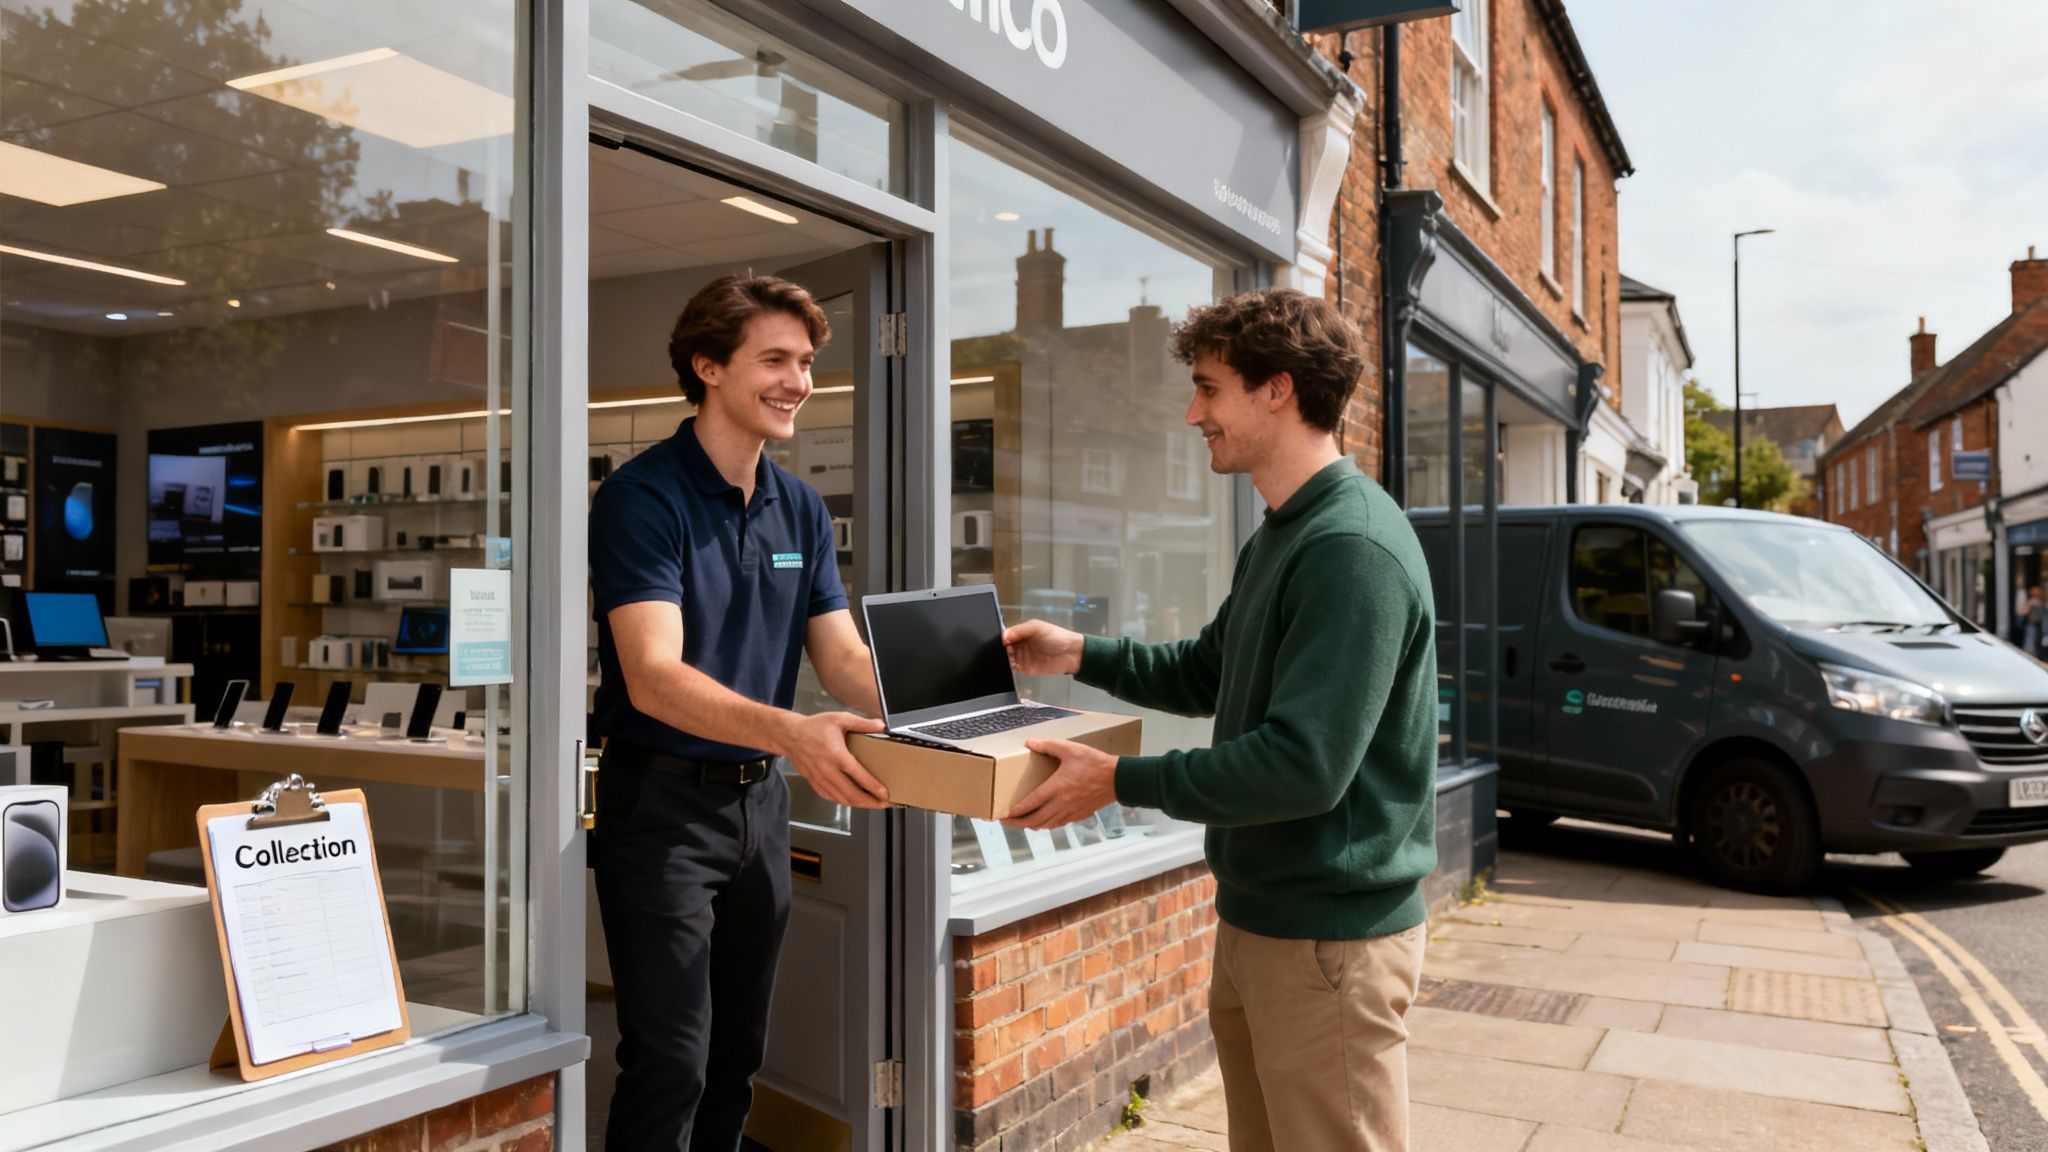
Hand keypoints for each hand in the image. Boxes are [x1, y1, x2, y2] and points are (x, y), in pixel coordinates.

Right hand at [781, 711, 891, 808]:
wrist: (789, 735)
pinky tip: (854, 800)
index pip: (859, 776)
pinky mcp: (815, 783)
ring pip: (843, 799)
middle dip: (871, 802)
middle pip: (852, 794)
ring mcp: (820, 779)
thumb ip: (862, 723)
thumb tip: (880, 725)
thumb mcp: (839, 719)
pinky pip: (832, 798)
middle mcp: (827, 770)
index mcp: (836, 755)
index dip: (874, 787)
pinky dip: (846, 801)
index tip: (886, 794)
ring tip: (874, 804)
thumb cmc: (813, 727)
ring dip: (860, 804)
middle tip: (886, 803)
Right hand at [1002, 619, 1084, 676]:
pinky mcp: (1025, 668)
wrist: (1070, 654)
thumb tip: (1004, 635)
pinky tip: (1007, 664)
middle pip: (1004, 647)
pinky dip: (1008, 667)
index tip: (998, 640)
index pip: (1006, 634)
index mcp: (1022, 632)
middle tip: (1000, 650)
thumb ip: (1020, 630)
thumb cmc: (1056, 637)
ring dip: (1003, 658)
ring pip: (1006, 658)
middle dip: (1000, 648)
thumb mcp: (1037, 628)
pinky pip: (1012, 668)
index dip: (1002, 637)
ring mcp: (1022, 657)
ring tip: (1003, 657)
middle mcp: (1020, 644)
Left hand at [1003, 738, 1117, 829]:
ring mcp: (1071, 812)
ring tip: (1022, 822)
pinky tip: (1044, 821)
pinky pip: (1059, 824)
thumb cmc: (1094, 763)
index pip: (1031, 804)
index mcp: (1057, 788)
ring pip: (1047, 825)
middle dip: (1018, 823)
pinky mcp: (1079, 815)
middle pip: (1035, 820)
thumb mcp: (1070, 749)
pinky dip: (1047, 825)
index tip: (1005, 814)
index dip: (1016, 812)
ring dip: (1032, 825)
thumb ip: (1047, 746)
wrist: (1117, 778)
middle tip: (1007, 822)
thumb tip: (1029, 742)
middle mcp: (1062, 803)